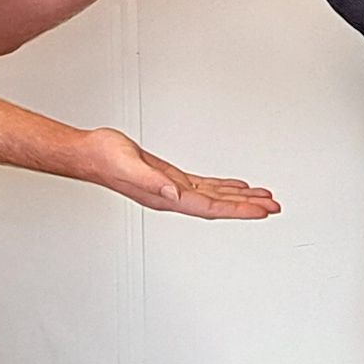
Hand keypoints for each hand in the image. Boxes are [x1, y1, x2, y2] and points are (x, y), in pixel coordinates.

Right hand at [81, 128, 280, 219]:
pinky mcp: (170, 177)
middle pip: (218, 205)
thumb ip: (153, 182)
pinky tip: (234, 187)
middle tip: (273, 206)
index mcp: (166, 197)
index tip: (261, 210)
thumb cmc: (104, 158)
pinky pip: (204, 186)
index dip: (238, 209)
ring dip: (239, 198)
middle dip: (247, 206)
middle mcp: (173, 196)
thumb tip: (175, 193)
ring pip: (214, 197)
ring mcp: (172, 188)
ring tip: (263, 198)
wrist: (90, 153)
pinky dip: (222, 187)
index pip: (211, 208)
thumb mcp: (130, 166)